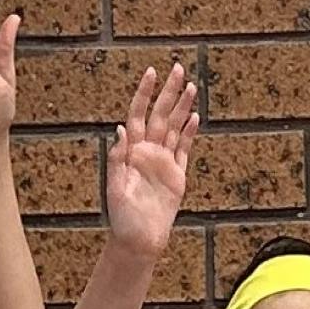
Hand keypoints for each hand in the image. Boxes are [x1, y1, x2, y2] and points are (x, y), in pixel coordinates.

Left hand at [102, 61, 195, 258]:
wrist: (140, 239)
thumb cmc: (122, 217)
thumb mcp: (115, 187)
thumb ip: (118, 158)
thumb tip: (120, 129)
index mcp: (131, 151)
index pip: (139, 114)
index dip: (145, 94)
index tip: (152, 73)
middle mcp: (148, 152)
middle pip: (161, 115)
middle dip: (169, 92)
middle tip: (179, 68)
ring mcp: (163, 162)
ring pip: (175, 128)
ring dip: (182, 107)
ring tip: (191, 87)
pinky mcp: (176, 175)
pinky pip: (184, 149)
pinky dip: (190, 134)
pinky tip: (195, 118)